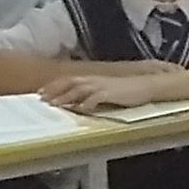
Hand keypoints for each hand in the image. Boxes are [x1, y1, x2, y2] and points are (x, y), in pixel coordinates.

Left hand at [40, 71, 165, 113]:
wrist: (147, 86)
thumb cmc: (127, 91)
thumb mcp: (106, 91)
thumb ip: (92, 94)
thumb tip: (77, 103)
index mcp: (93, 79)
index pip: (69, 80)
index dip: (54, 86)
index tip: (41, 93)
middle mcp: (95, 80)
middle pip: (70, 83)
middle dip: (55, 90)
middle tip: (42, 98)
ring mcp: (102, 86)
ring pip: (79, 89)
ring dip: (66, 96)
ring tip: (55, 105)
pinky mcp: (111, 93)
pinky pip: (96, 97)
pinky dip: (87, 103)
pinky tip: (80, 109)